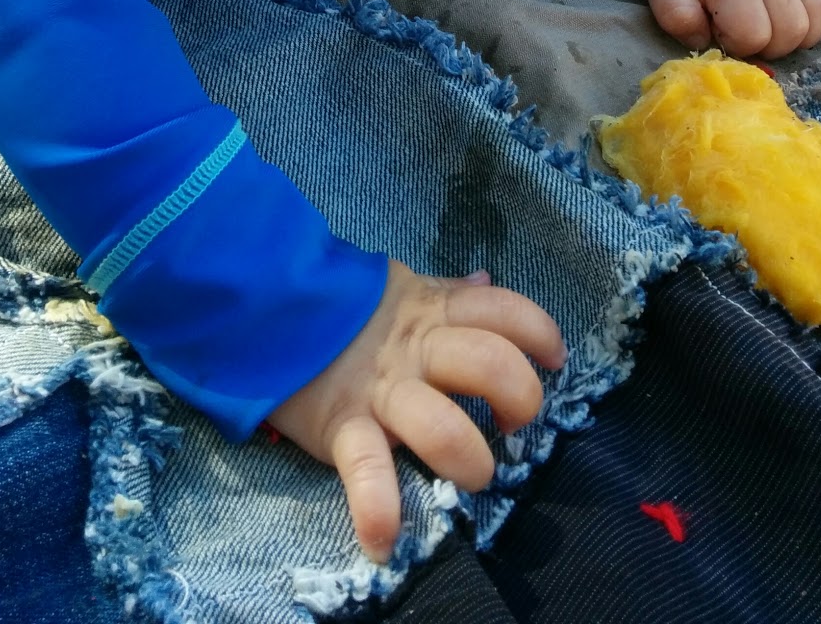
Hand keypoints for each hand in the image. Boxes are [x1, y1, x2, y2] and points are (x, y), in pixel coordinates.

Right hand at [267, 260, 565, 563]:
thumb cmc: (348, 310)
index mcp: (435, 312)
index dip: (540, 333)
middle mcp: (417, 349)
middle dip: (521, 400)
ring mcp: (382, 390)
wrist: (267, 307)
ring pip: (442, 426)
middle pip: (490, 364)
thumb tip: (487, 280)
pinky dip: (378, 509)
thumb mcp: (402, 291)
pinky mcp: (342, 427)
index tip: (553, 360)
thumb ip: (447, 293)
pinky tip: (384, 540)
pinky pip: (367, 471)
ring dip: (469, 460)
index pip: (505, 310)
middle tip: (513, 425)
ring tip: (471, 475)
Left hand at [641, 0, 820, 58]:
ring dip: (789, 39)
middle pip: (789, 31)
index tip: (719, 34)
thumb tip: (702, 42)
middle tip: (742, 37)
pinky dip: (811, 25)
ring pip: (811, 22)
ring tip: (763, 32)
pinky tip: (785, 25)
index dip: (736, 45)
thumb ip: (675, 16)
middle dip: (765, 47)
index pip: (753, 34)